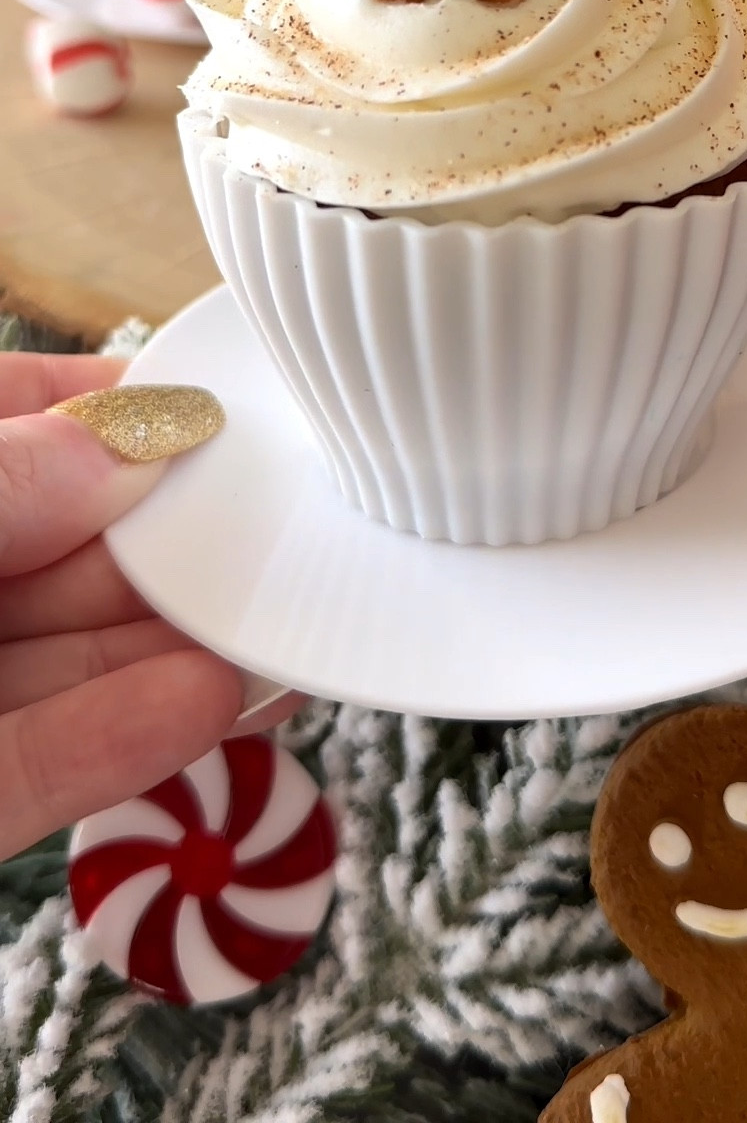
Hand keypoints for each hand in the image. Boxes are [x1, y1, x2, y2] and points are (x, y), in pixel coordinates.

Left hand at [0, 354, 295, 859]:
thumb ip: (3, 481)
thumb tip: (146, 439)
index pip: (14, 420)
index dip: (110, 411)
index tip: (215, 407)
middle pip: (60, 552)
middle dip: (170, 540)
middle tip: (285, 524)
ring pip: (66, 667)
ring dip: (175, 646)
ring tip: (286, 623)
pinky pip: (37, 772)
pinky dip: (123, 742)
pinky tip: (211, 702)